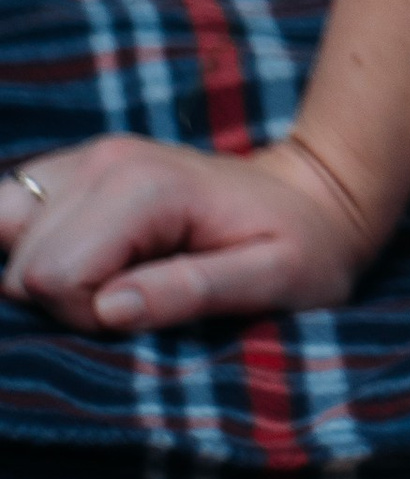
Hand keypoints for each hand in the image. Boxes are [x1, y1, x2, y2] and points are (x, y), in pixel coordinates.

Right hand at [0, 131, 374, 334]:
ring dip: (46, 276)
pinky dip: (32, 248)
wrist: (310, 196)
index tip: (147, 312)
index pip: (55, 277)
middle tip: (137, 301)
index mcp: (145, 188)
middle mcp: (102, 162)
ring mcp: (84, 160)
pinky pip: (10, 213)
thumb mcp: (273, 279)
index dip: (90, 318)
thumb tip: (108, 309)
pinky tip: (86, 262)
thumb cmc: (301, 246)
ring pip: (6, 238)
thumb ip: (191, 291)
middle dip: (68, 305)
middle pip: (23, 266)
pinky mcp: (74, 171)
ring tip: (111, 280)